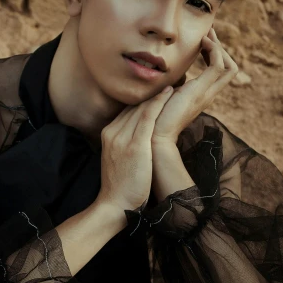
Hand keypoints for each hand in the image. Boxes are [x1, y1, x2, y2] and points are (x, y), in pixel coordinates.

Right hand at [96, 87, 173, 213]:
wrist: (115, 205)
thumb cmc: (122, 187)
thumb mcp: (118, 160)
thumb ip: (125, 144)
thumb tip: (141, 138)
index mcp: (108, 133)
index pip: (127, 110)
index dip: (143, 99)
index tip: (159, 89)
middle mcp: (113, 131)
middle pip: (133, 105)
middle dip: (151, 92)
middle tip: (170, 77)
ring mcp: (122, 137)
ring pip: (141, 107)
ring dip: (158, 92)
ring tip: (174, 79)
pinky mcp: (135, 144)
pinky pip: (148, 116)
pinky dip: (159, 102)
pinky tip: (170, 92)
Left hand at [151, 26, 237, 146]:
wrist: (154, 136)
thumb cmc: (153, 119)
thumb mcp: (164, 97)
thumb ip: (169, 87)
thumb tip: (166, 77)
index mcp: (200, 95)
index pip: (219, 73)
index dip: (215, 54)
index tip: (203, 40)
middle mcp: (207, 94)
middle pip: (229, 68)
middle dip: (220, 48)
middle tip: (208, 33)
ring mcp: (206, 93)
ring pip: (229, 66)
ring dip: (219, 48)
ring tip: (206, 36)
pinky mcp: (200, 91)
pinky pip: (218, 66)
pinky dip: (214, 51)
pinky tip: (203, 42)